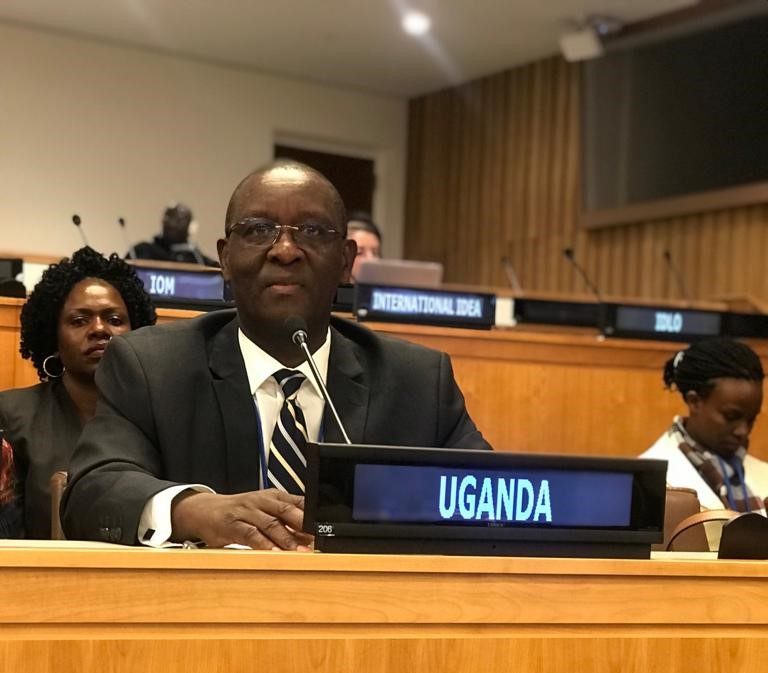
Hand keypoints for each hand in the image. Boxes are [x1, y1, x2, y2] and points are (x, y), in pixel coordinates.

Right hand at [170, 489, 312, 549]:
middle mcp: (261, 501)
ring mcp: (247, 512)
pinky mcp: (233, 524)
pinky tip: (273, 554)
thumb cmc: (240, 512)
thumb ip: (285, 522)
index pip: (297, 501)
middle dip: (303, 526)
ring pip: (271, 524)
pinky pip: (251, 535)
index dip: (311, 514)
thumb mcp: (264, 510)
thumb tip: (310, 537)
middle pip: (286, 510)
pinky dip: (264, 545)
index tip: (324, 527)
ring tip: (300, 552)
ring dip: (287, 539)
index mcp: (273, 495)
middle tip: (316, 540)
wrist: (205, 510)